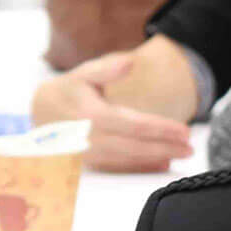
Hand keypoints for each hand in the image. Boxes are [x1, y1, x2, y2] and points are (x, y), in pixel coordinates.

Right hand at [31, 53, 193, 172]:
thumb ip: (106, 69)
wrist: (39, 114)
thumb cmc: (68, 91)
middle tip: (191, 147)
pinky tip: (161, 164)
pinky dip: (141, 167)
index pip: (134, 125)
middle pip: (135, 146)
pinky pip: (119, 168)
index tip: (184, 130)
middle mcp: (90, 139)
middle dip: (165, 147)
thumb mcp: (83, 74)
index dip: (161, 129)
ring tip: (182, 154)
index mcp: (91, 115)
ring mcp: (89, 154)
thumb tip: (129, 62)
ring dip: (157, 158)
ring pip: (129, 160)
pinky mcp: (90, 164)